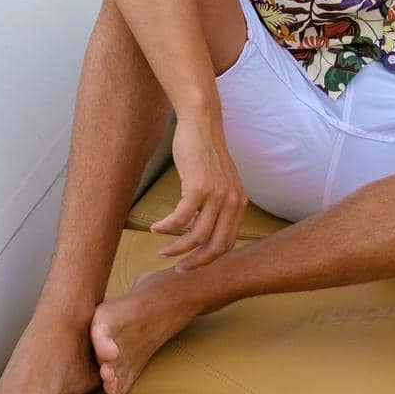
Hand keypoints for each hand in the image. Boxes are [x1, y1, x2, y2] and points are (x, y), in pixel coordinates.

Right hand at [149, 114, 247, 270]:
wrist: (201, 124)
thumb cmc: (205, 151)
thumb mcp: (219, 181)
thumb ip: (216, 204)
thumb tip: (197, 229)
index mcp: (239, 203)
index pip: (228, 242)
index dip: (209, 258)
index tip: (192, 264)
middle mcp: (232, 202)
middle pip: (216, 247)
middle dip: (196, 262)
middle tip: (178, 269)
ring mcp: (217, 195)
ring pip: (196, 236)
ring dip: (177, 248)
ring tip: (162, 251)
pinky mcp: (198, 187)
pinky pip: (180, 219)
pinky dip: (166, 227)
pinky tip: (155, 228)